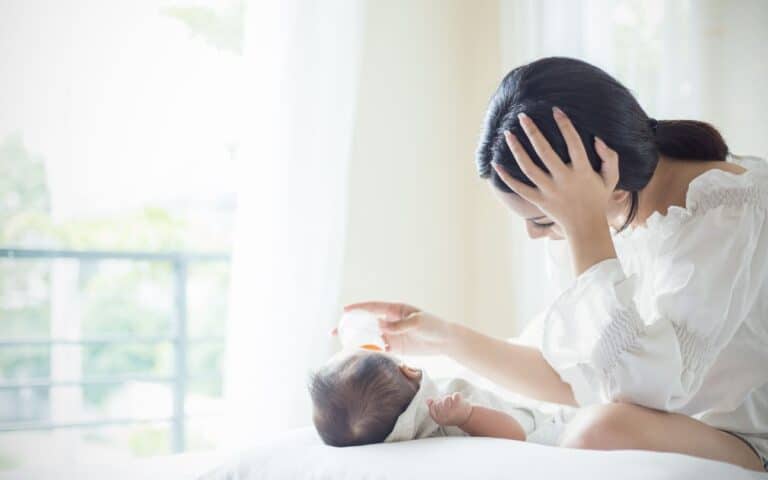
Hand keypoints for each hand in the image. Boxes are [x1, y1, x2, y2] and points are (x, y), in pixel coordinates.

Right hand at [337, 302, 454, 355]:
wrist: (445, 341)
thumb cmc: (433, 326)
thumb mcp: (418, 322)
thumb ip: (400, 325)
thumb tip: (381, 326)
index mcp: (395, 310)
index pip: (372, 308)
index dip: (358, 308)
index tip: (344, 311)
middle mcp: (389, 321)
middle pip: (365, 322)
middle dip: (349, 326)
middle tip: (333, 331)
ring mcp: (391, 335)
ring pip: (369, 337)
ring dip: (356, 341)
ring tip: (340, 347)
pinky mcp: (394, 348)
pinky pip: (378, 350)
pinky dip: (368, 352)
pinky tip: (357, 357)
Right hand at [427, 392, 472, 426]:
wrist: (466, 418)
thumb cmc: (451, 415)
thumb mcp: (439, 416)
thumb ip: (432, 408)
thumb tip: (428, 400)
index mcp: (440, 420)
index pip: (433, 407)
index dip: (435, 403)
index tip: (440, 405)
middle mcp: (447, 417)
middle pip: (439, 402)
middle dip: (442, 401)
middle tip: (447, 404)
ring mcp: (454, 411)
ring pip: (447, 398)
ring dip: (449, 398)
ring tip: (452, 402)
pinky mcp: (461, 405)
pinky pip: (455, 395)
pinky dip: (456, 396)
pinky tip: (458, 400)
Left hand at [492, 107, 619, 235]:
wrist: (586, 227)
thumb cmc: (597, 198)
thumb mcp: (611, 177)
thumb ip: (609, 157)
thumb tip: (597, 139)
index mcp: (582, 171)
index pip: (573, 143)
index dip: (565, 125)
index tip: (555, 110)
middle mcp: (564, 180)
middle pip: (545, 152)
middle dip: (533, 132)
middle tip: (522, 116)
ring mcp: (550, 191)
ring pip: (529, 168)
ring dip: (517, 150)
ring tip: (507, 134)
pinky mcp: (539, 201)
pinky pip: (520, 188)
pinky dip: (507, 178)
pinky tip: (496, 165)